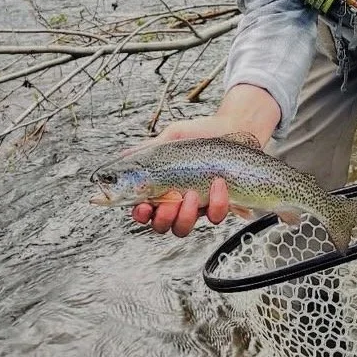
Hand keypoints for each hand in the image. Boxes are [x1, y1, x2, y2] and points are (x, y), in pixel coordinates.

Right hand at [131, 85, 278, 237]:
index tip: (143, 206)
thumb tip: (122, 157)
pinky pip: (214, 216)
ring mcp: (196, 206)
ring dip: (185, 216)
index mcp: (160, 187)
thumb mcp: (172, 137)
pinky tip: (218, 183)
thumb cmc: (200, 133)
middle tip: (171, 200)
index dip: (139, 214)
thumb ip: (148, 150)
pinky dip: (216, 202)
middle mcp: (175, 202)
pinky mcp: (218, 206)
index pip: (142, 210)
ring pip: (183, 229)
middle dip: (163, 218)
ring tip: (192, 194)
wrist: (233, 128)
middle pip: (160, 226)